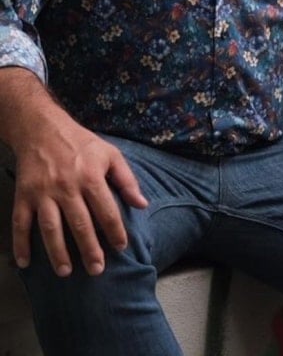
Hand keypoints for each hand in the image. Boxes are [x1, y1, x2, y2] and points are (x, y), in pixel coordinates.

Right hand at [12, 110, 146, 276]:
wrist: (43, 129)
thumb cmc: (82, 144)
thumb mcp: (111, 154)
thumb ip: (127, 180)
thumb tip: (142, 205)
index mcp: (91, 177)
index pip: (107, 211)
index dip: (115, 231)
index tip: (121, 247)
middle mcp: (67, 187)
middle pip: (80, 224)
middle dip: (89, 249)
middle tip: (96, 270)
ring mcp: (43, 193)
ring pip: (50, 228)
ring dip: (57, 252)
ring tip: (66, 272)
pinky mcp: (24, 195)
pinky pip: (20, 223)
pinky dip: (20, 244)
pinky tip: (24, 262)